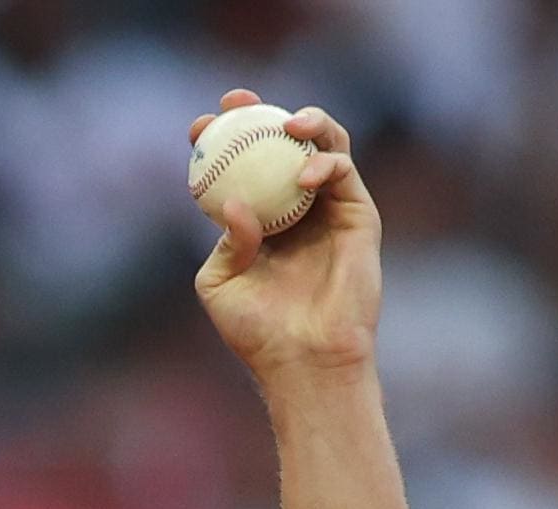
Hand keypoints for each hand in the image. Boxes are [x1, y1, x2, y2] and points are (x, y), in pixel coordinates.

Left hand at [189, 90, 381, 379]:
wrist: (303, 357)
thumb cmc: (257, 329)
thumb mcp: (220, 282)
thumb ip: (224, 239)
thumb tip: (233, 201)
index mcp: (257, 219)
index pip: (240, 166)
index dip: (220, 139)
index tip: (198, 126)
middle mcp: (293, 208)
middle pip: (281, 145)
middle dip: (261, 113)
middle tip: (238, 102)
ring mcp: (328, 209)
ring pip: (323, 146)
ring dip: (308, 122)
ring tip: (288, 122)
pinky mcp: (359, 215)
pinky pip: (345, 173)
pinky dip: (327, 163)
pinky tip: (306, 171)